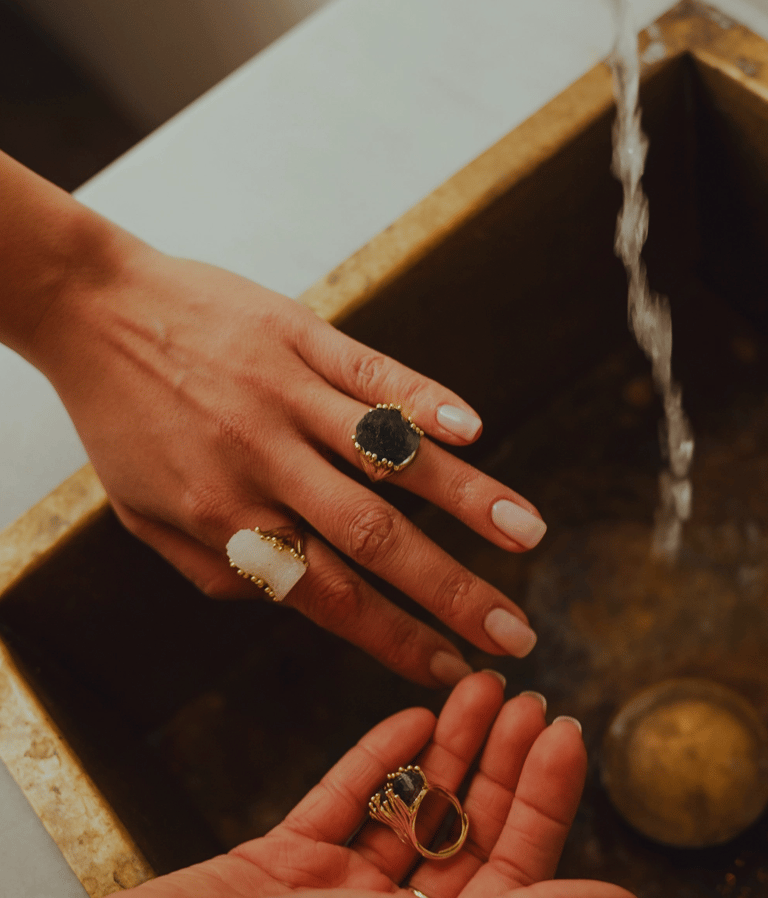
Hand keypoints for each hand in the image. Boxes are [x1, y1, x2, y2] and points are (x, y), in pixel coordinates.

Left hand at [32, 227, 546, 684]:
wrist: (94, 310)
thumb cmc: (123, 419)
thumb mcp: (145, 515)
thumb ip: (217, 567)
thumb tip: (286, 597)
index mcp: (226, 516)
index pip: (327, 595)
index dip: (394, 638)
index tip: (451, 669)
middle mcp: (263, 462)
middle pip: (374, 538)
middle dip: (452, 593)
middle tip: (514, 633)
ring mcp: (287, 395)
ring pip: (388, 455)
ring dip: (464, 499)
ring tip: (527, 535)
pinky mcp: (300, 338)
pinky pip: (371, 373)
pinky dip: (425, 401)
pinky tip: (473, 430)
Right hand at [121, 674, 634, 897]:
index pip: (513, 871)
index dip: (544, 800)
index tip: (565, 732)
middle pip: (464, 832)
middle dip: (498, 760)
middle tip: (526, 696)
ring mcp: (337, 896)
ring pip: (407, 808)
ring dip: (444, 747)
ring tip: (478, 686)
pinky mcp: (284, 865)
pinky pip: (340, 804)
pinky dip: (375, 760)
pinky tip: (410, 718)